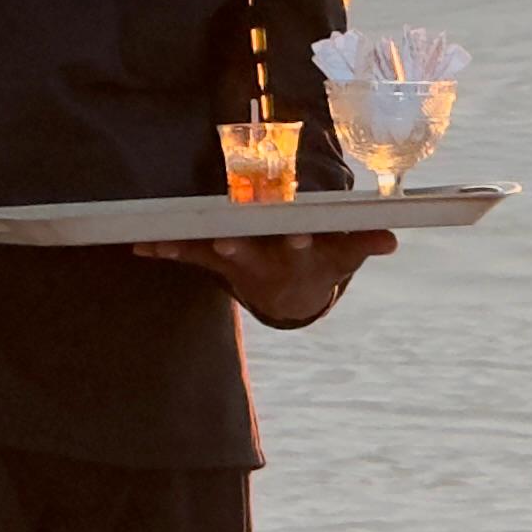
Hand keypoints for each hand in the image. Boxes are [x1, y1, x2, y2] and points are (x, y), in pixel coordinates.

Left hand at [131, 229, 395, 325]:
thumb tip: (392, 240)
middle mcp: (265, 260)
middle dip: (239, 249)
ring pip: (212, 254)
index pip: (303, 248)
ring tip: (163, 242)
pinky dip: (165, 250)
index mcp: (299, 255)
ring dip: (191, 249)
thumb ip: (364, 243)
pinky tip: (139, 246)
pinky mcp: (215, 260)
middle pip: (252, 254)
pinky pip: (187, 254)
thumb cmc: (322, 259)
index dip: (301, 244)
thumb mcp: (345, 254)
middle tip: (226, 244)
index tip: (300, 238)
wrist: (292, 292)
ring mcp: (237, 262)